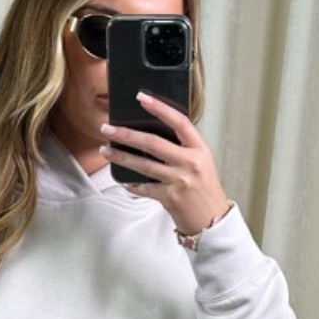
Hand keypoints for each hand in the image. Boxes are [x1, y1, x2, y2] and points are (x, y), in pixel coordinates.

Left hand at [100, 94, 229, 236]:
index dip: (160, 108)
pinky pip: (144, 188)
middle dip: (127, 134)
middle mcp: (190, 163)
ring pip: (144, 165)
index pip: (179, 122)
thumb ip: (183, 149)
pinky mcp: (170, 198)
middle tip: (108, 129)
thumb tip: (154, 136)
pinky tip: (123, 180)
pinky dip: (132, 184)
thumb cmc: (205, 190)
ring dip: (121, 156)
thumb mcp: (202, 162)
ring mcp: (179, 181)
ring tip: (105, 150)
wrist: (213, 220)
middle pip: (153, 143)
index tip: (142, 98)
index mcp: (199, 149)